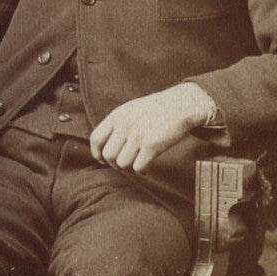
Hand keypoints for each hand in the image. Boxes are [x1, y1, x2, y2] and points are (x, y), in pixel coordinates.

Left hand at [90, 82, 216, 173]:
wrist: (180, 105)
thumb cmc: (156, 109)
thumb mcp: (130, 110)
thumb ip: (117, 124)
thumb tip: (105, 145)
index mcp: (116, 116)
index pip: (96, 139)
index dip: (97, 153)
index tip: (103, 160)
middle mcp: (124, 125)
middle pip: (108, 155)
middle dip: (115, 164)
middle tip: (125, 163)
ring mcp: (137, 135)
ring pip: (122, 164)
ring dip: (129, 168)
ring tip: (137, 163)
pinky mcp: (152, 145)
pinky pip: (139, 167)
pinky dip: (142, 170)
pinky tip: (148, 166)